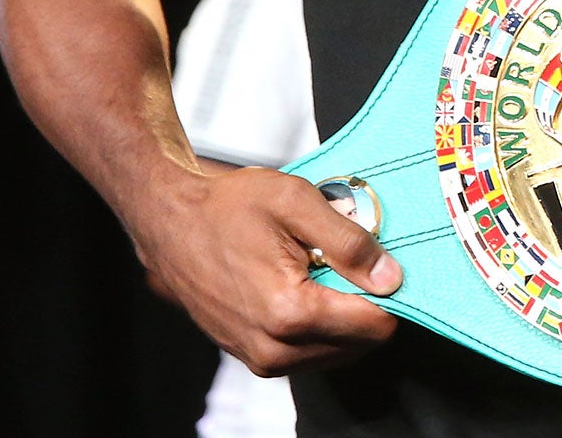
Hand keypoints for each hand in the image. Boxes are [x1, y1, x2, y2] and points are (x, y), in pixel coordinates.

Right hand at [130, 164, 401, 375]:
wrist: (172, 223)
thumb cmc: (228, 207)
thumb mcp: (296, 202)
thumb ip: (349, 242)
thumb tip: (390, 278)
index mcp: (288, 312)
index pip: (373, 326)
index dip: (388, 291)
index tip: (382, 262)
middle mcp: (274, 348)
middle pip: (359, 343)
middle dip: (365, 302)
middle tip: (347, 260)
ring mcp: (260, 359)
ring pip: (337, 350)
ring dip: (343, 314)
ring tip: (321, 269)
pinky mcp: (254, 357)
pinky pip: (311, 351)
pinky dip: (321, 323)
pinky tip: (306, 284)